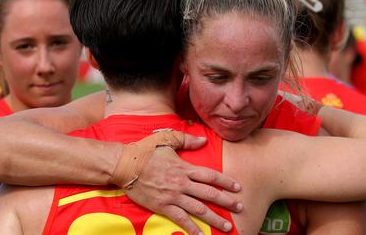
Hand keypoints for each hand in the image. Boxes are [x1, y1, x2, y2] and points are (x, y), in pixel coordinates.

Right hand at [125, 134, 242, 234]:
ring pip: (199, 209)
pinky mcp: (163, 206)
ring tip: (227, 226)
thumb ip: (187, 140)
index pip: (210, 176)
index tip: (237, 187)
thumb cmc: (145, 151)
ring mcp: (173, 196)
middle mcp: (182, 183)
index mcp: (184, 167)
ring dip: (214, 218)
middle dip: (226, 201)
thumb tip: (203, 140)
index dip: (225, 182)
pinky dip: (192, 229)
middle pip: (209, 193)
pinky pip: (181, 219)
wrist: (125, 165)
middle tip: (240, 207)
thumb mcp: (167, 140)